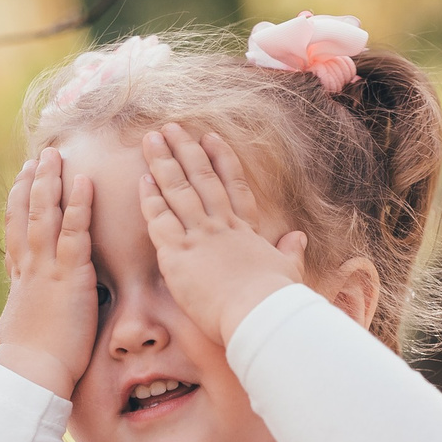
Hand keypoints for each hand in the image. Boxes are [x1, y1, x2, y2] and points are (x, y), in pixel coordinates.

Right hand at [0, 147, 96, 399]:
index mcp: (21, 280)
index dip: (18, 204)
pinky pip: (74, 231)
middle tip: (39, 157)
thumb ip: (28, 318)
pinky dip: (80, 203)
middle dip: (33, 183)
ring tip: (55, 154)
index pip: (16, 233)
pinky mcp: (70, 275)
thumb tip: (21, 323)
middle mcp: (30, 267)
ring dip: (51, 181)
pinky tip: (84, 179)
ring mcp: (47, 268)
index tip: (22, 182)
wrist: (31, 373)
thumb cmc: (29, 365)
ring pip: (46, 213)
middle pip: (26, 214)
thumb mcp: (23, 333)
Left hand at [138, 122, 307, 345]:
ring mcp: (200, 237)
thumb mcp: (288, 271)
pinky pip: (160, 220)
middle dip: (186, 149)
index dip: (222, 160)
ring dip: (164, 162)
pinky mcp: (178, 254)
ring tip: (151, 139)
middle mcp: (222, 227)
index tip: (211, 138)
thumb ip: (290, 252)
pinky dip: (151, 199)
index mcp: (246, 232)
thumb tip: (299, 238)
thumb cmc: (275, 301)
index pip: (234, 187)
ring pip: (178, 190)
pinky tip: (143, 179)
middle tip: (172, 127)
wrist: (259, 314)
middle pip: (202, 178)